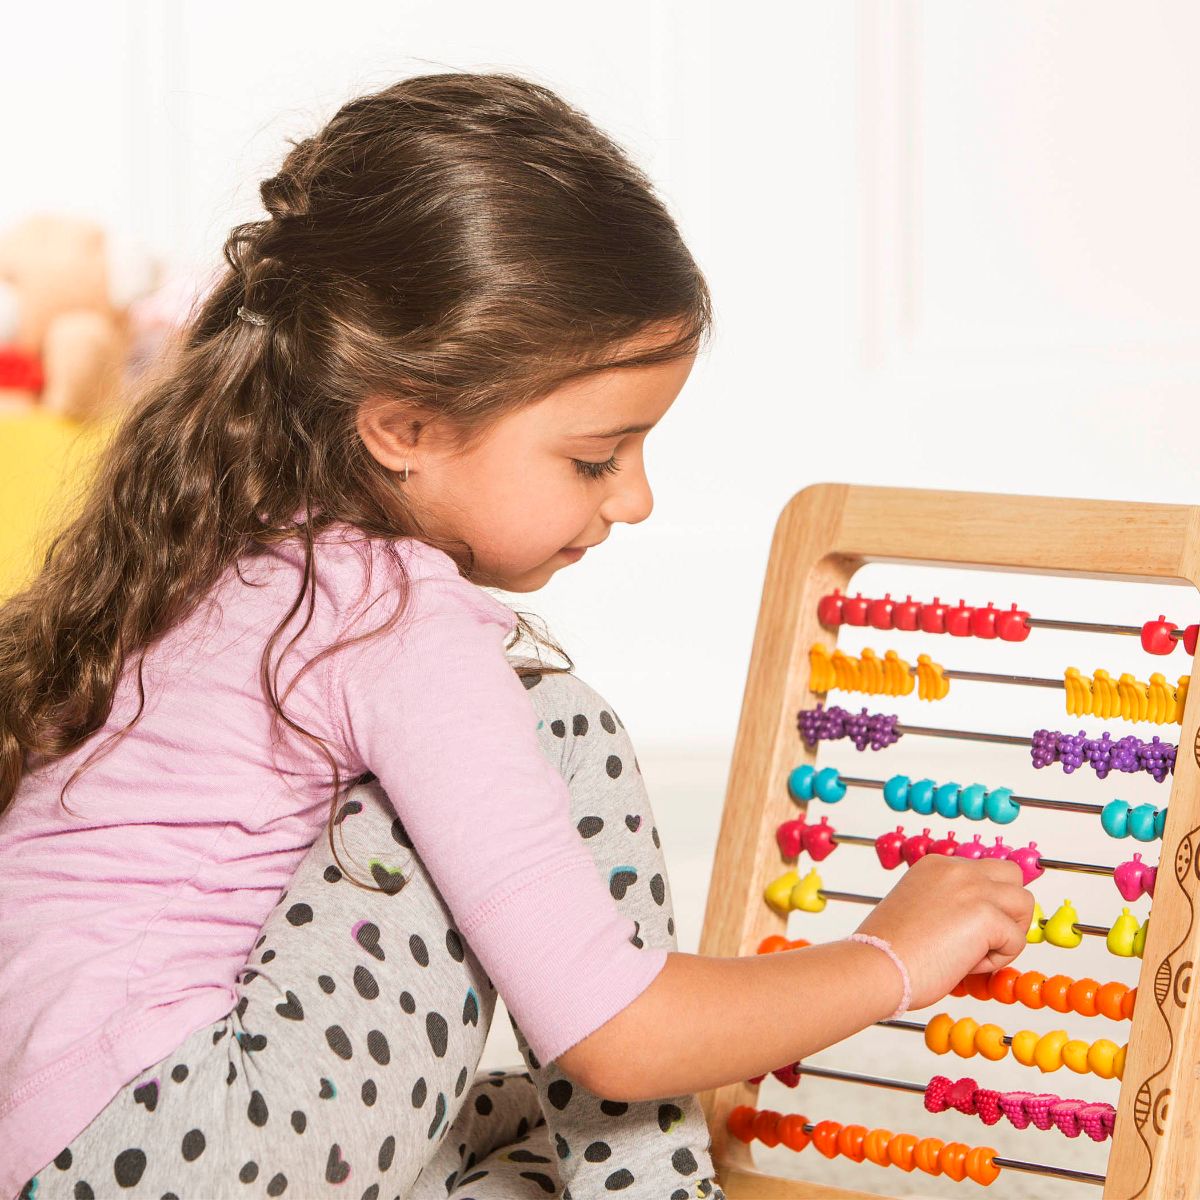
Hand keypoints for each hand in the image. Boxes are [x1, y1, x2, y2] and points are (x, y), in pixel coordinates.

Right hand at [854, 854, 1033, 1010]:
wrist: (877, 964)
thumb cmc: (888, 948)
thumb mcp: (917, 909)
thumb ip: (948, 904)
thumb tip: (978, 925)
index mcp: (936, 865)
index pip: (984, 872)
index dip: (984, 902)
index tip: (968, 929)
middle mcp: (956, 868)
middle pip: (1012, 875)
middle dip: (1008, 907)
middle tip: (988, 938)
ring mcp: (973, 888)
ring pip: (1023, 903)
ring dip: (1009, 932)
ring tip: (977, 953)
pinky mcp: (986, 915)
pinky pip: (1016, 939)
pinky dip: (998, 959)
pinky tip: (966, 965)